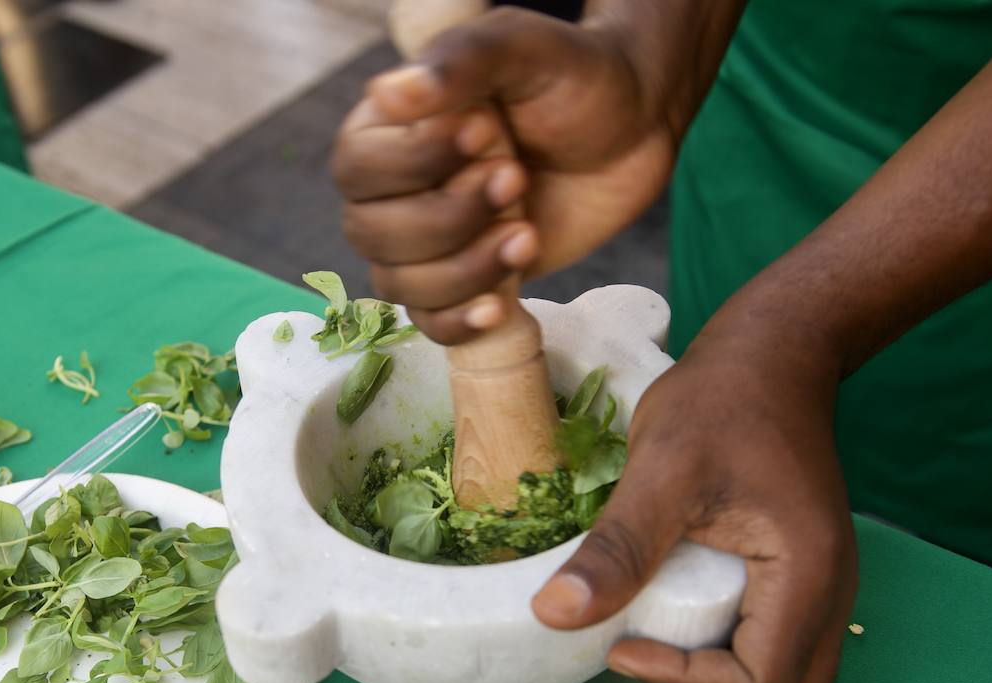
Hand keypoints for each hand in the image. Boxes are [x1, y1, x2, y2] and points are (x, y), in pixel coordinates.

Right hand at [332, 6, 676, 343]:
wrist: (634, 130)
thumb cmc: (572, 77)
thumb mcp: (522, 49)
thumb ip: (461, 61)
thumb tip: (392, 91)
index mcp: (388, 128)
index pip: (357, 167)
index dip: (414, 163)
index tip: (484, 133)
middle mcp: (394, 190)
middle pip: (371, 234)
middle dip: (447, 218)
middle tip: (515, 179)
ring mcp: (427, 243)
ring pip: (401, 284)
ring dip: (463, 269)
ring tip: (526, 234)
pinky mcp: (464, 283)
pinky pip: (432, 324)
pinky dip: (459, 322)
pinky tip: (498, 305)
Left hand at [532, 324, 858, 682]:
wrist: (772, 358)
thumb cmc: (720, 402)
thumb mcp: (660, 469)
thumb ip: (618, 547)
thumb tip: (553, 617)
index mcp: (807, 577)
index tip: (620, 645)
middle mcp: (831, 599)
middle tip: (641, 657)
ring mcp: (822, 595)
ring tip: (655, 645)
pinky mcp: (802, 585)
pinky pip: (778, 656)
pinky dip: (728, 666)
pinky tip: (676, 621)